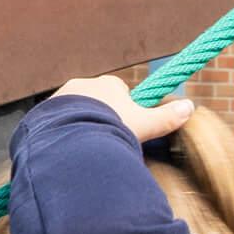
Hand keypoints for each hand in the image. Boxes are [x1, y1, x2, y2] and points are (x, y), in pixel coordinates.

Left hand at [50, 76, 192, 142]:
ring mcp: (60, 99)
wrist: (70, 140)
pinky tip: (69, 150)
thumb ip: (166, 117)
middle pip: (96, 101)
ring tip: (86, 148)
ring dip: (80, 125)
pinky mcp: (42, 114)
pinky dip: (62, 134)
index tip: (125, 126)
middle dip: (101, 117)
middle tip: (106, 139)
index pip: (119, 91)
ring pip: (75, 112)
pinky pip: (55, 123)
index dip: (124, 109)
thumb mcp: (145, 125)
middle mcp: (82, 85)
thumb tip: (190, 107)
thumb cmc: (111, 128)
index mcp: (107, 84)